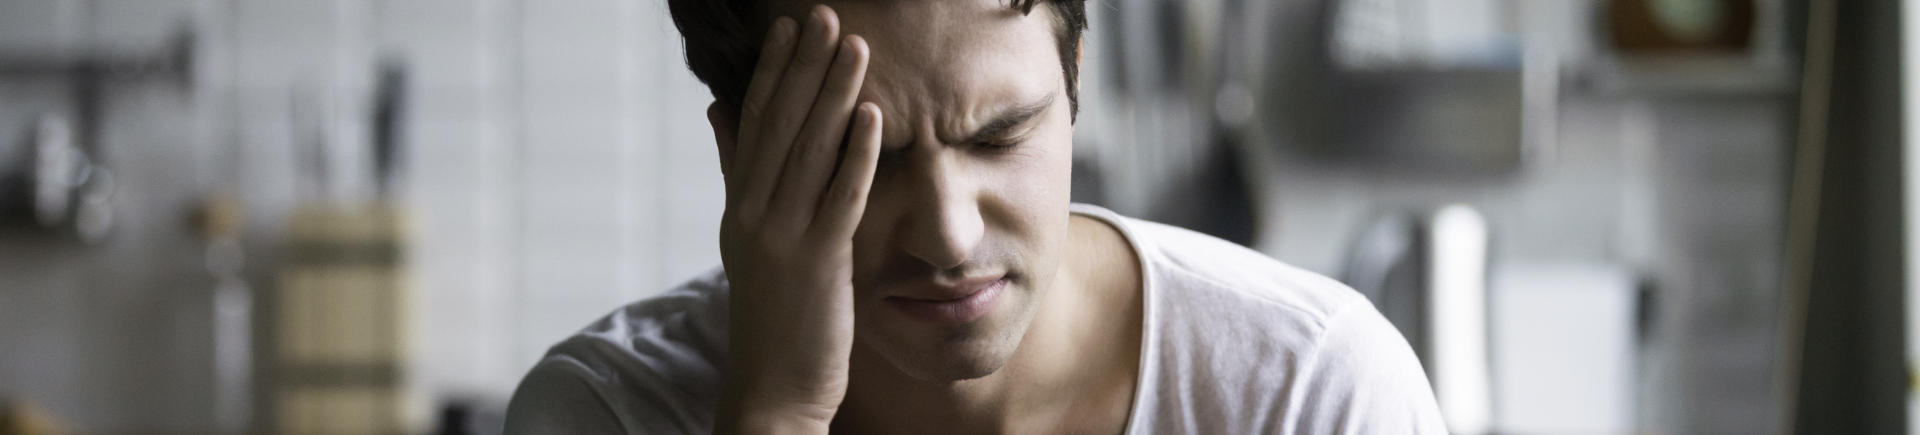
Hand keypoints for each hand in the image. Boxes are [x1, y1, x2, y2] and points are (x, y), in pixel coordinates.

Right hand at [706, 5, 878, 433]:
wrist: (771, 389)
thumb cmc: (773, 315)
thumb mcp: (747, 238)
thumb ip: (737, 172)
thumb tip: (719, 110)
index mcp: (738, 205)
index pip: (754, 124)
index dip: (773, 72)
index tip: (790, 29)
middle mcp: (752, 214)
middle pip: (779, 127)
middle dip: (804, 68)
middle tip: (824, 17)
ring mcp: (781, 238)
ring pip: (809, 153)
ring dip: (834, 97)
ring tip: (856, 49)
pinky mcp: (815, 263)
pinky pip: (838, 199)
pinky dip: (855, 156)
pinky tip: (873, 119)